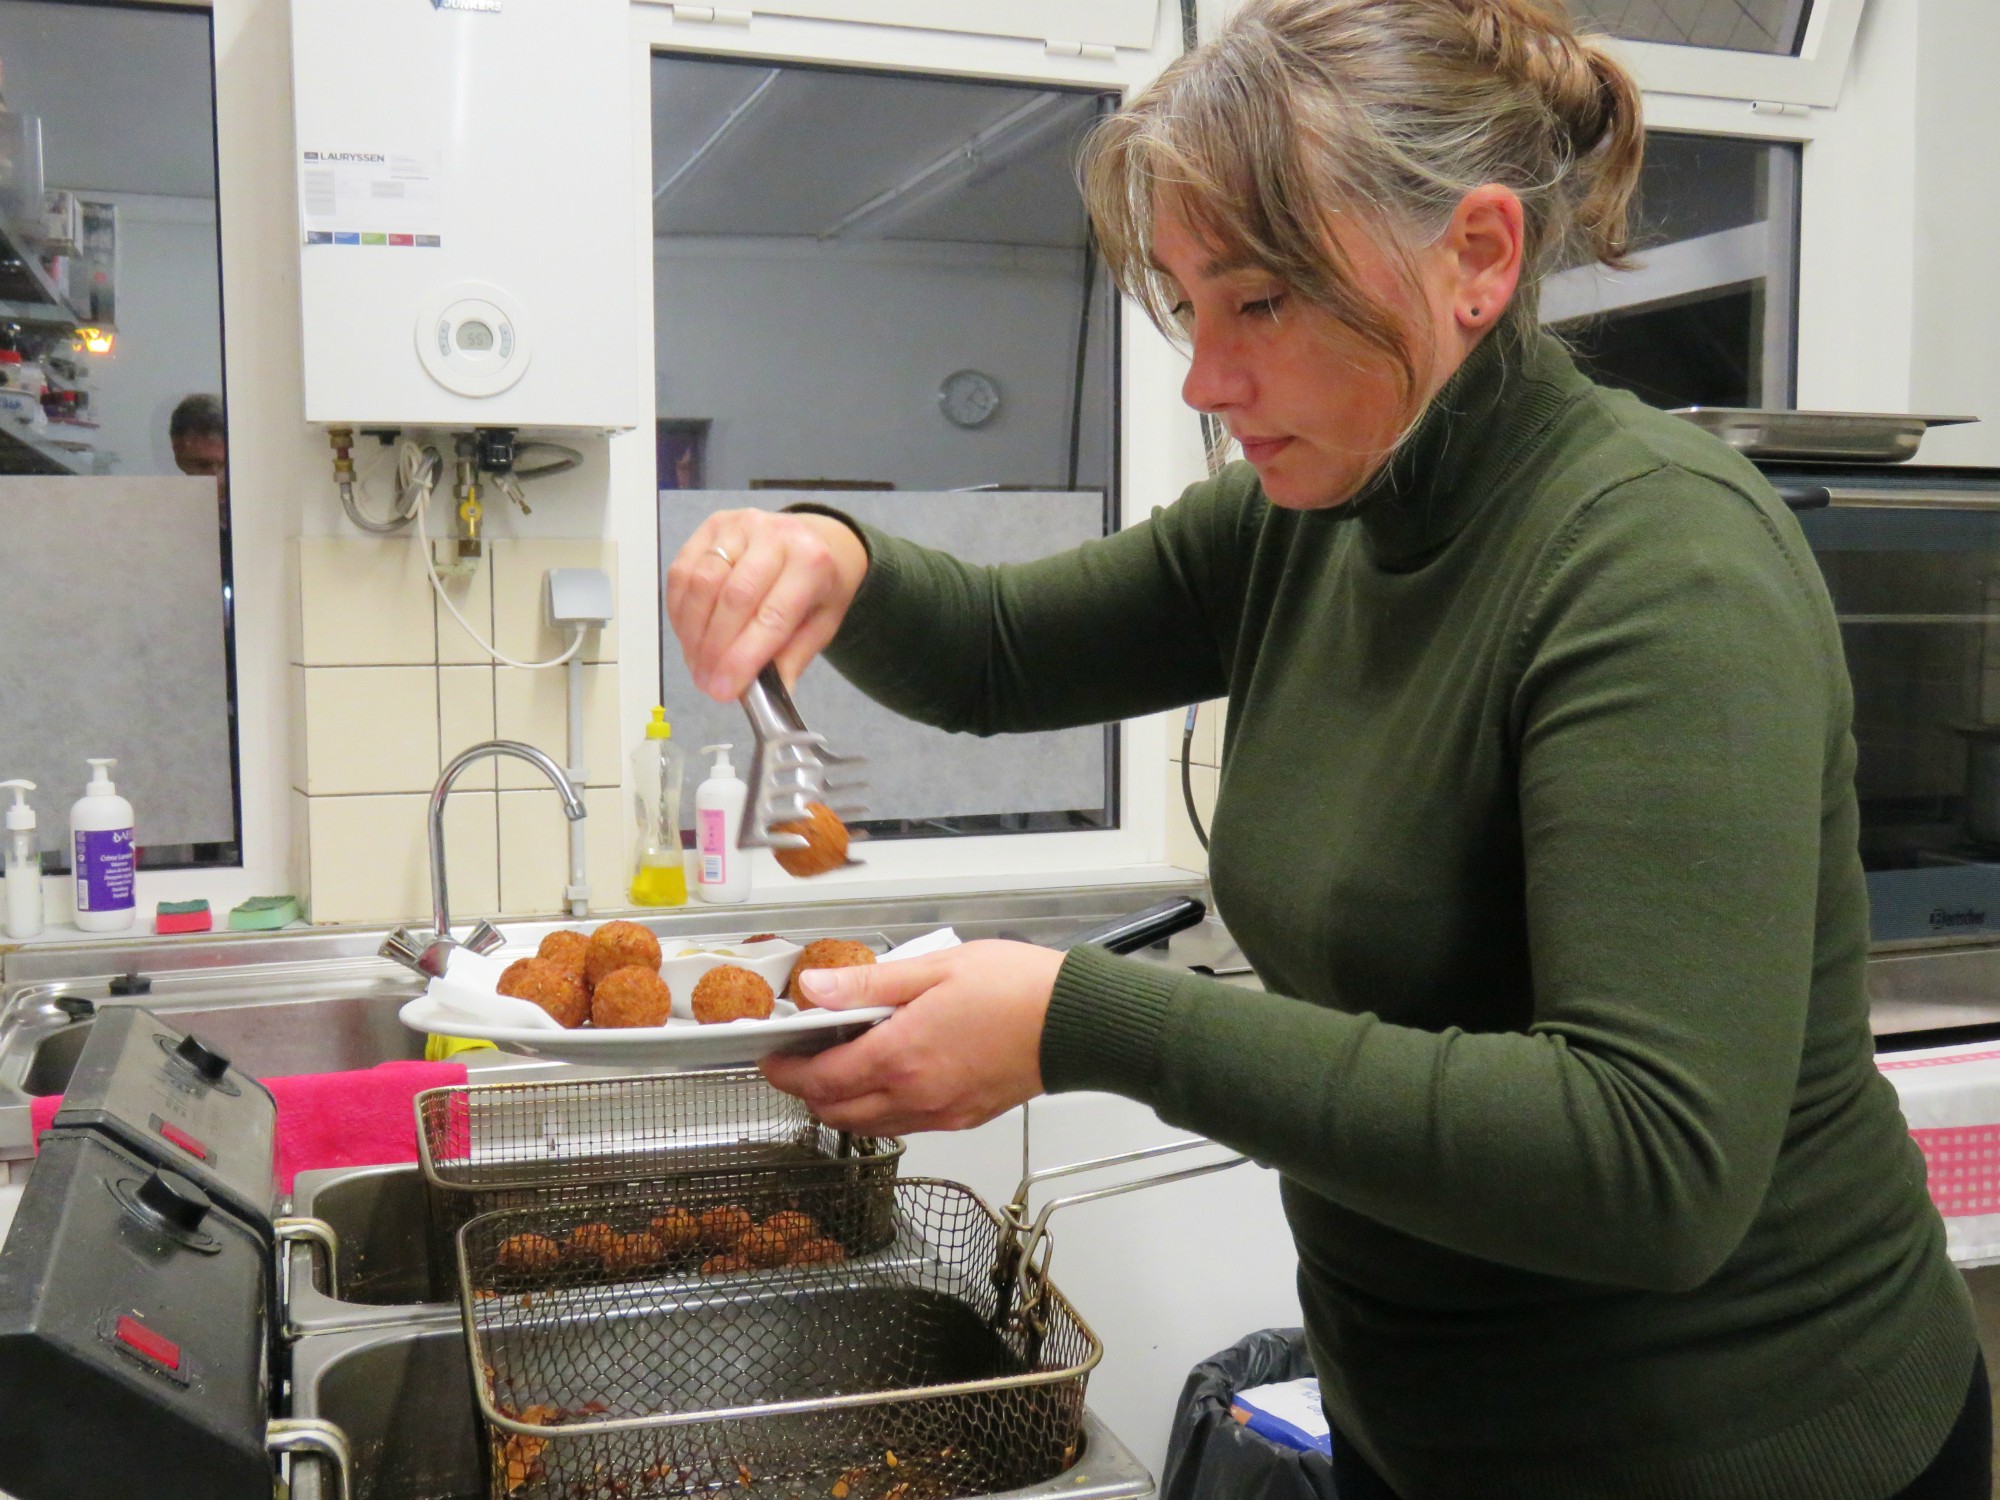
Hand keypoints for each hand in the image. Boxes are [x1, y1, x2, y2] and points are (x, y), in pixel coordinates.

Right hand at [665, 508, 869, 701]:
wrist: (815, 538)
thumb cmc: (818, 584)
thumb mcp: (822, 623)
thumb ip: (793, 657)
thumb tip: (767, 696)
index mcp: (811, 561)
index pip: (772, 616)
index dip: (743, 657)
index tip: (723, 690)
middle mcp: (775, 535)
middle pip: (732, 598)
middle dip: (714, 650)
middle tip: (706, 683)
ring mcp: (739, 525)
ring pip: (702, 583)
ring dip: (693, 633)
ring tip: (697, 665)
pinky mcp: (712, 525)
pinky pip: (683, 572)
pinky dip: (680, 611)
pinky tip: (688, 636)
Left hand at [761, 940, 1065, 1134]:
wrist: (1075, 1023)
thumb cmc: (1016, 989)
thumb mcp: (934, 967)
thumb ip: (869, 983)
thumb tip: (817, 989)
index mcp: (901, 1056)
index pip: (821, 1079)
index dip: (787, 1072)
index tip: (773, 1058)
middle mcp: (916, 1095)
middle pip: (837, 1113)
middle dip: (806, 1093)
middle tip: (796, 1067)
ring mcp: (940, 1113)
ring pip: (869, 1126)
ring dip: (841, 1106)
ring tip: (836, 1071)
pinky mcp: (962, 1118)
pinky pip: (905, 1126)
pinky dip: (879, 1112)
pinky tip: (886, 1081)